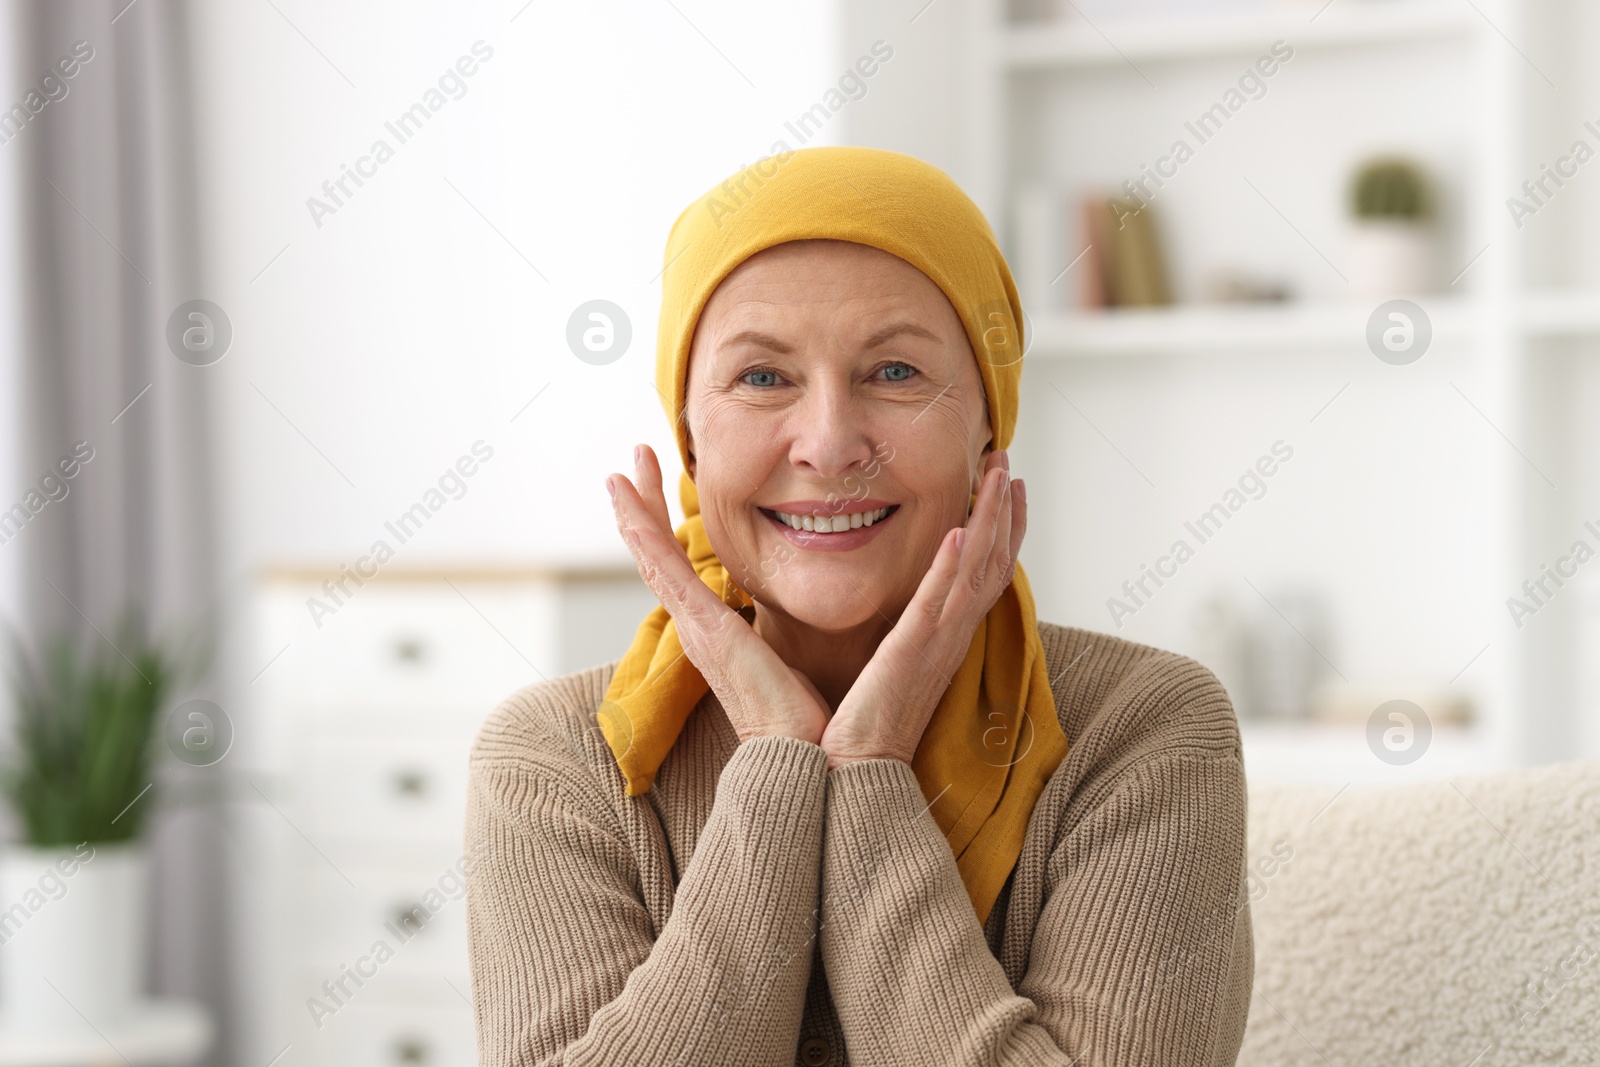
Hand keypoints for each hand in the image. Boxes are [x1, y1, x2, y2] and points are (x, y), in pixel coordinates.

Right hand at [607, 444, 829, 747]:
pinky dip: (643, 535)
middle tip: (632, 461)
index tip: (663, 485)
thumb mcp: (800, 659)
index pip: (685, 567)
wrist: (808, 761)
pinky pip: (664, 572)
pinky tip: (628, 506)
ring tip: (621, 470)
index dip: (669, 525)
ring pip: (652, 556)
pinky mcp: (703, 629)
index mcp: (719, 631)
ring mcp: (695, 627)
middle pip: (658, 555)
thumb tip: (817, 611)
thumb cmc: (811, 719)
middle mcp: (698, 627)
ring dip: (635, 511)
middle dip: (644, 508)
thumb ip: (798, 632)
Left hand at [819, 450, 1025, 770]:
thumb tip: (857, 596)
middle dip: (1004, 512)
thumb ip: (871, 627)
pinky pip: (938, 605)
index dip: (995, 529)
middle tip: (1009, 464)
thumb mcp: (865, 662)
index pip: (977, 574)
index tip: (1000, 488)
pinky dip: (952, 567)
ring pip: (976, 572)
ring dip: (991, 520)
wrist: (841, 777)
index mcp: (936, 639)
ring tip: (1002, 475)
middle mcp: (946, 639)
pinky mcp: (912, 656)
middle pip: (990, 564)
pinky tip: (958, 530)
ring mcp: (935, 646)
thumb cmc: (842, 725)